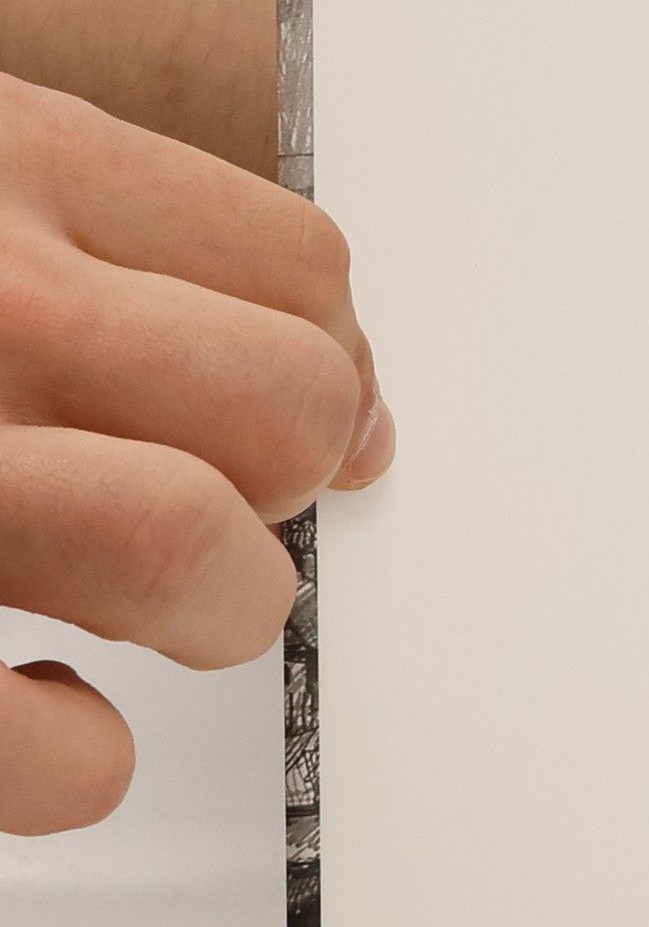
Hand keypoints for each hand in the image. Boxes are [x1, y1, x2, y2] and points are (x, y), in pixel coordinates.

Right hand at [0, 75, 391, 833]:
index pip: (300, 270)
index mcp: (2, 164)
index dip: (338, 359)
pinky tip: (36, 711)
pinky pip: (49, 756)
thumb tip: (335, 377)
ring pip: (193, 554)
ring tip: (158, 601)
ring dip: (214, 601)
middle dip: (292, 477)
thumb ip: (92, 229)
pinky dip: (69, 762)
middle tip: (239, 503)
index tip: (332, 410)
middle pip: (290, 404)